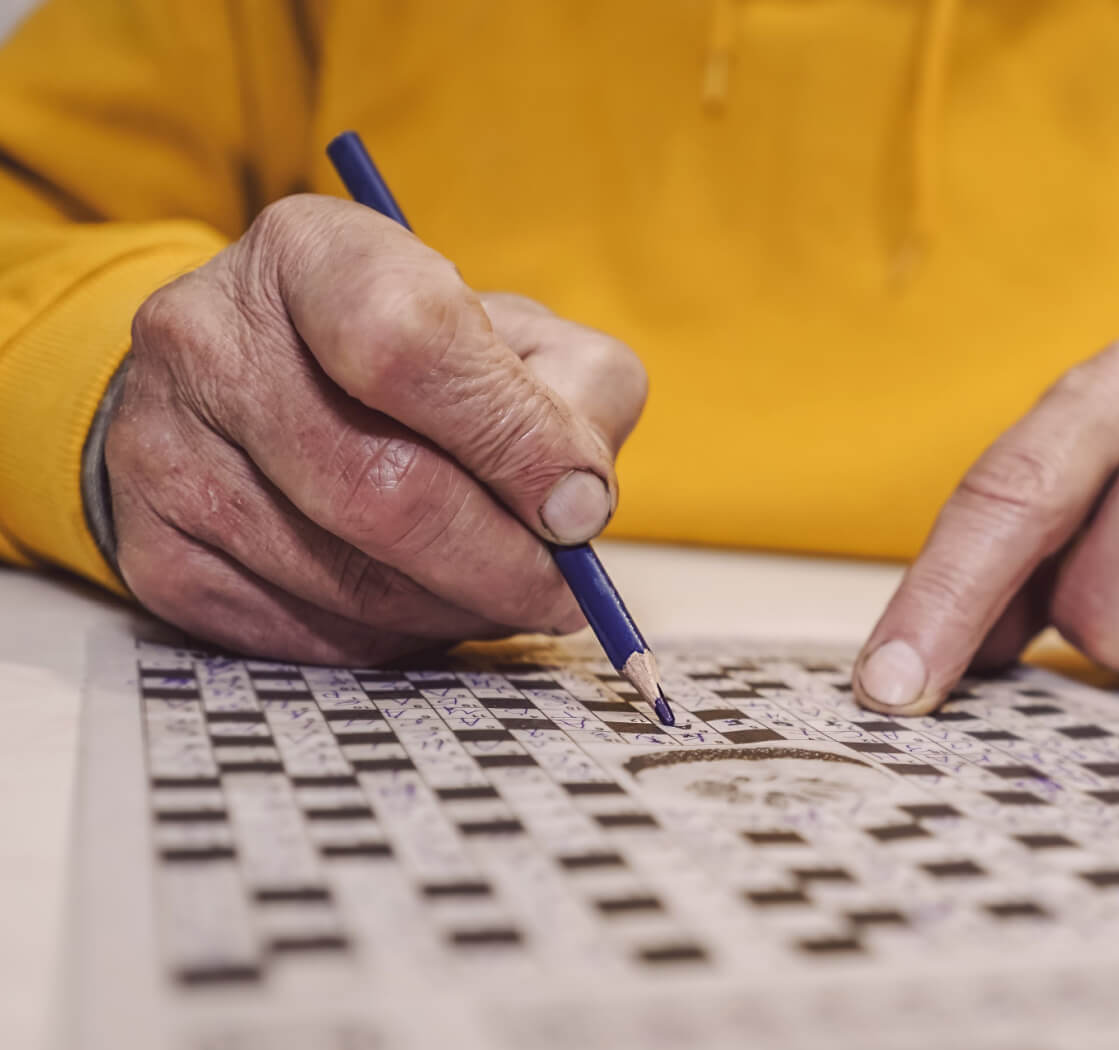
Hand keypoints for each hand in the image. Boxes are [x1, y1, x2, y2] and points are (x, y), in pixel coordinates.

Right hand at [106, 195, 646, 663]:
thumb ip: (576, 398)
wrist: (259, 390)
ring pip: (347, 579)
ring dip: (452, 606)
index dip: (510, 439)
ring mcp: (162, 448)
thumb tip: (575, 506)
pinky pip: (303, 634)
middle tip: (559, 589)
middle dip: (499, 560)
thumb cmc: (424, 364)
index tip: (577, 505)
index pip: (407, 344)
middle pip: (379, 486)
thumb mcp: (518, 337)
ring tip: (495, 588)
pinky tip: (419, 601)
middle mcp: (208, 338)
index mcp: (310, 252)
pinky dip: (389, 638)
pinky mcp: (154, 551)